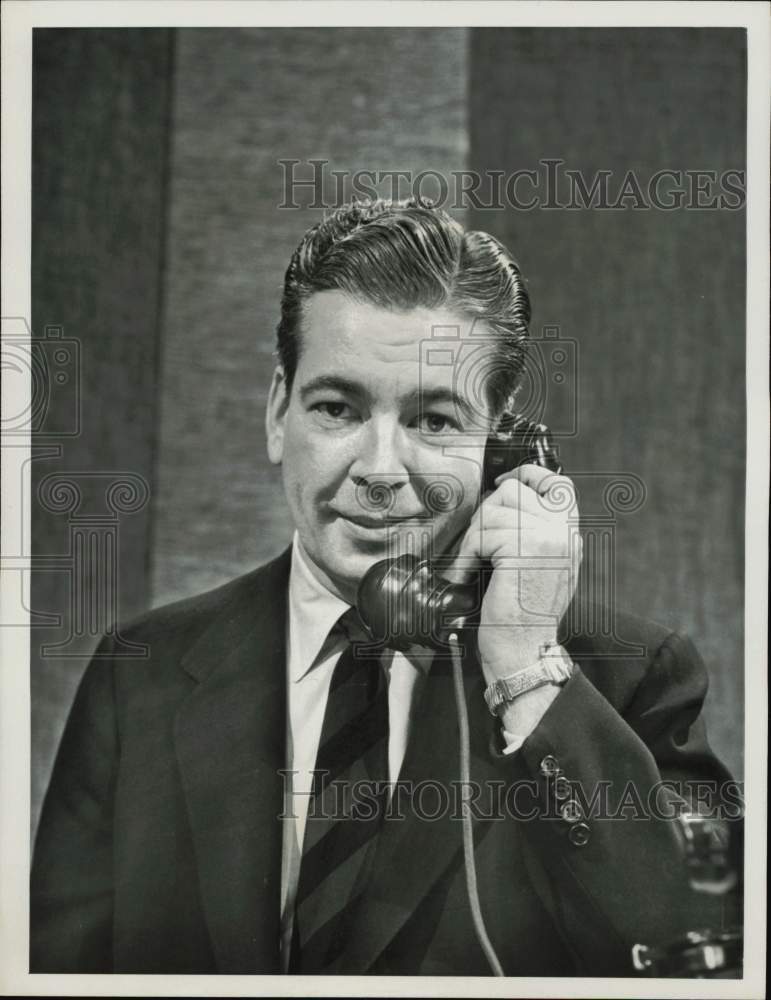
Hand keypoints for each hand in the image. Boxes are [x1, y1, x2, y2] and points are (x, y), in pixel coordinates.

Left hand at [447, 464, 581, 684]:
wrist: (523, 651)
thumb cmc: (521, 614)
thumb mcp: (539, 567)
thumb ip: (534, 532)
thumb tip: (505, 497)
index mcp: (570, 536)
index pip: (558, 484)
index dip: (528, 475)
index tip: (502, 484)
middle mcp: (565, 533)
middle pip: (514, 491)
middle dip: (485, 514)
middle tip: (476, 547)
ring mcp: (548, 538)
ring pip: (494, 510)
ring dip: (473, 537)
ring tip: (471, 564)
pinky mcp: (524, 548)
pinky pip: (483, 533)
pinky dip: (467, 554)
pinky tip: (467, 574)